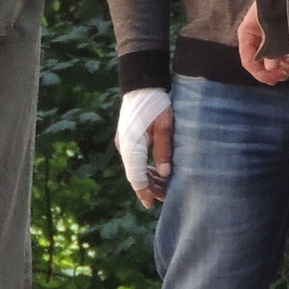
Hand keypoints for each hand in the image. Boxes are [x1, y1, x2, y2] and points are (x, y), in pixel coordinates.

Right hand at [116, 88, 174, 206]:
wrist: (142, 83)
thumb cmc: (156, 102)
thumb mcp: (165, 126)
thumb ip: (163, 150)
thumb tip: (164, 174)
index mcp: (131, 145)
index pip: (136, 176)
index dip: (145, 192)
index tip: (152, 204)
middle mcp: (124, 146)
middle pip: (134, 174)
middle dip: (148, 187)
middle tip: (165, 197)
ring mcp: (123, 142)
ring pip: (134, 167)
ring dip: (147, 178)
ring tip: (163, 187)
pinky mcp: (127, 138)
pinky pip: (134, 159)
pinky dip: (144, 167)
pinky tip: (157, 172)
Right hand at [237, 2, 288, 84]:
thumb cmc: (275, 5)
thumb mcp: (271, 28)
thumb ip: (271, 49)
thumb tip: (271, 68)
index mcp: (246, 34)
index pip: (248, 60)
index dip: (260, 73)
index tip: (273, 80)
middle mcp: (253, 37)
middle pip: (259, 61)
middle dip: (271, 71)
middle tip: (285, 76)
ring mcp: (264, 36)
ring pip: (269, 58)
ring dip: (279, 66)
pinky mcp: (275, 34)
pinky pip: (277, 51)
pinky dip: (284, 59)